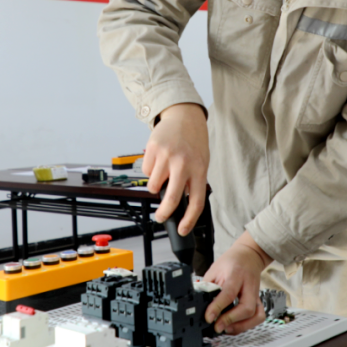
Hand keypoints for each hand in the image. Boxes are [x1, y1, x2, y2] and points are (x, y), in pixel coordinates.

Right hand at [144, 103, 208, 234]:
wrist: (184, 116)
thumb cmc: (194, 141)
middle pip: (170, 198)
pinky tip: (158, 160)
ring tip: (163, 173)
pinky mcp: (153, 149)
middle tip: (160, 216)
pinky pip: (146, 172)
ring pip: (154, 186)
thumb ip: (193, 181)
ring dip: (156, 186)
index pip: (196, 202)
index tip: (182, 229)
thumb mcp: (201, 161)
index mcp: (199, 169)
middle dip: (163, 213)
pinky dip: (150, 171)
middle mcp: (183, 163)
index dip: (189, 220)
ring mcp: (167, 156)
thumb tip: (180, 203)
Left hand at [202, 231, 272, 334]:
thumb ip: (208, 286)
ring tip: (226, 328)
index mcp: (236, 274)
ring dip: (241, 326)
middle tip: (217, 326)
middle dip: (231, 320)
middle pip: (247, 308)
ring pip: (256, 315)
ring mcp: (256, 294)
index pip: (228, 293)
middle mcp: (249, 285)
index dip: (217, 307)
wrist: (249, 255)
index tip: (208, 318)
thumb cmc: (231, 261)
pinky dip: (248, 325)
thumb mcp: (215, 269)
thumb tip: (199, 304)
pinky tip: (236, 325)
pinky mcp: (258, 300)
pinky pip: (258, 316)